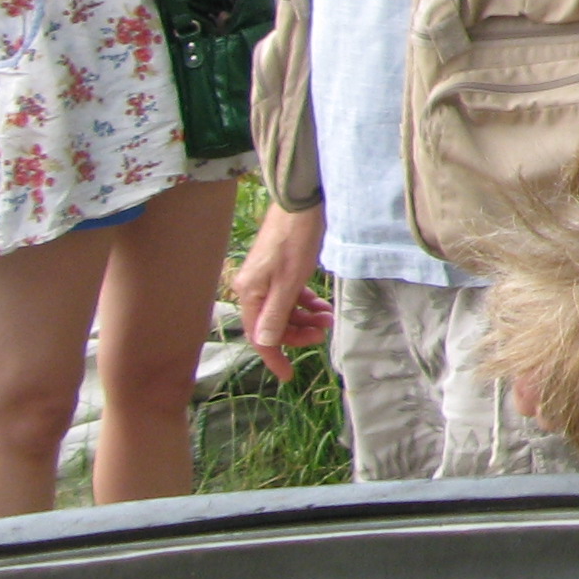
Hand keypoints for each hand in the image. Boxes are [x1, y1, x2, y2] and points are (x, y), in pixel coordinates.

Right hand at [236, 203, 332, 380]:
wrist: (301, 203)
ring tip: (329, 318)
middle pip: (273, 324)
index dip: (275, 357)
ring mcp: (266, 279)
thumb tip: (265, 343)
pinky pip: (290, 295)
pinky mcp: (279, 269)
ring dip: (306, 318)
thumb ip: (277, 313)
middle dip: (298, 333)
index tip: (289, 375)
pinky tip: (322, 305)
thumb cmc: (295, 241)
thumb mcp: (289, 281)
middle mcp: (253, 289)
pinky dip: (306, 302)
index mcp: (250, 294)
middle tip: (325, 332)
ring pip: (284, 310)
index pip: (259, 336)